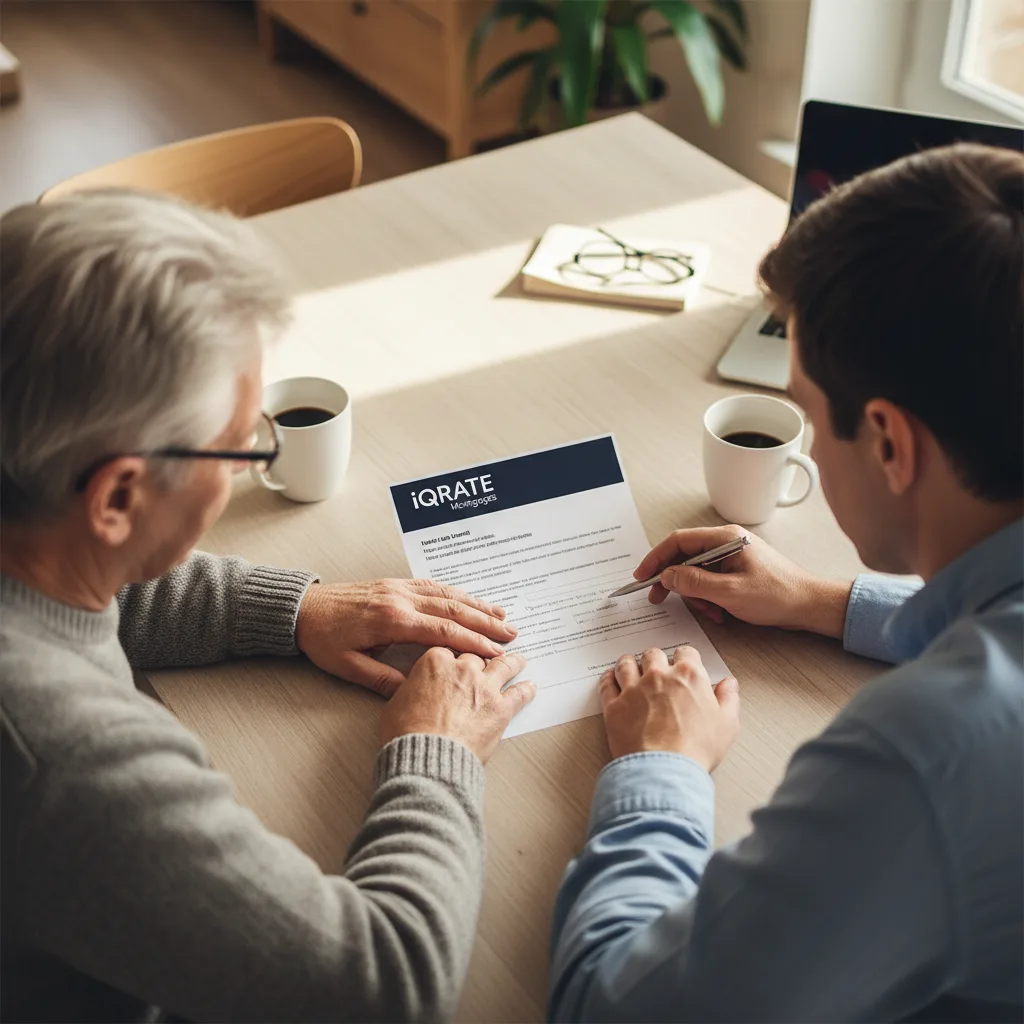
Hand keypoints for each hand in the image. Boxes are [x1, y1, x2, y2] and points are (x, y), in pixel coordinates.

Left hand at [296, 579, 516, 696]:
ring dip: (476, 604)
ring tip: (501, 616)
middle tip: (511, 634)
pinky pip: (433, 586)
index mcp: (391, 620)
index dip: (473, 642)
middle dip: (485, 623)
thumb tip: (414, 693)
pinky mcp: (395, 584)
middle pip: (453, 609)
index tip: (495, 652)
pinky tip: (470, 599)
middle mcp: (400, 599)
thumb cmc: (322, 638)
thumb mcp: (348, 667)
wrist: (301, 608)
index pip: (443, 631)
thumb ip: (382, 680)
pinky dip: (456, 592)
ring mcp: (399, 588)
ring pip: (447, 594)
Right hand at [380, 649, 535, 762]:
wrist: (427, 759)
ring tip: (519, 660)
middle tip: (486, 657)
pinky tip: (530, 687)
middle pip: (476, 656)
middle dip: (480, 658)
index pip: (448, 649)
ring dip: (513, 662)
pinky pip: (519, 694)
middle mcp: (463, 669)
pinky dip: (526, 690)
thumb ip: (408, 689)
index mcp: (435, 662)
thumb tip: (408, 690)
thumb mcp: (395, 704)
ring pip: (504, 665)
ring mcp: (484, 687)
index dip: (452, 656)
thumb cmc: (406, 735)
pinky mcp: (501, 708)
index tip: (457, 658)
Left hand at [599, 647, 738, 771]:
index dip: (685, 658)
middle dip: (656, 659)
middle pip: (653, 655)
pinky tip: (610, 679)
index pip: (686, 653)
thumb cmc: (696, 749)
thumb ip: (728, 699)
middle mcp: (659, 677)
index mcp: (688, 676)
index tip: (684, 663)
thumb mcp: (727, 724)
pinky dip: (608, 679)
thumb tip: (729, 684)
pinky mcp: (614, 706)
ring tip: (630, 666)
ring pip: (626, 664)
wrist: (664, 770)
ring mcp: (633, 690)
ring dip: (629, 663)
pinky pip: (607, 684)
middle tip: (657, 668)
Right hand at [635, 525, 852, 636]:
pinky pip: (711, 582)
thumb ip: (694, 583)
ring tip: (712, 612)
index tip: (642, 576)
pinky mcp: (737, 571)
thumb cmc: (778, 595)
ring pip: (697, 574)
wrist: (810, 605)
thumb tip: (667, 576)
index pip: (678, 541)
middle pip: (685, 558)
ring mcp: (732, 557)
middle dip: (675, 583)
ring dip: (697, 596)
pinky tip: (721, 613)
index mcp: (725, 538)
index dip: (656, 558)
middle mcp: (727, 542)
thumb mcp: (729, 592)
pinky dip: (710, 599)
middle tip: (660, 599)